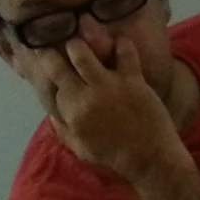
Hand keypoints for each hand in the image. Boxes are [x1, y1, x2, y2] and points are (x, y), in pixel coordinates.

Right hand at [24, 35, 182, 183]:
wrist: (150, 158)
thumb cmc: (114, 156)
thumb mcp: (80, 148)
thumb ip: (63, 129)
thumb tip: (52, 112)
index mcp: (71, 113)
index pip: (51, 85)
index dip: (50, 74)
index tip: (50, 65)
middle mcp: (85, 96)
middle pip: (56, 65)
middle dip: (51, 53)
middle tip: (57, 47)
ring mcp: (108, 85)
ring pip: (82, 52)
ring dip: (79, 45)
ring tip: (82, 42)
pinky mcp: (132, 80)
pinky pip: (125, 51)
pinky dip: (122, 44)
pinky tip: (119, 44)